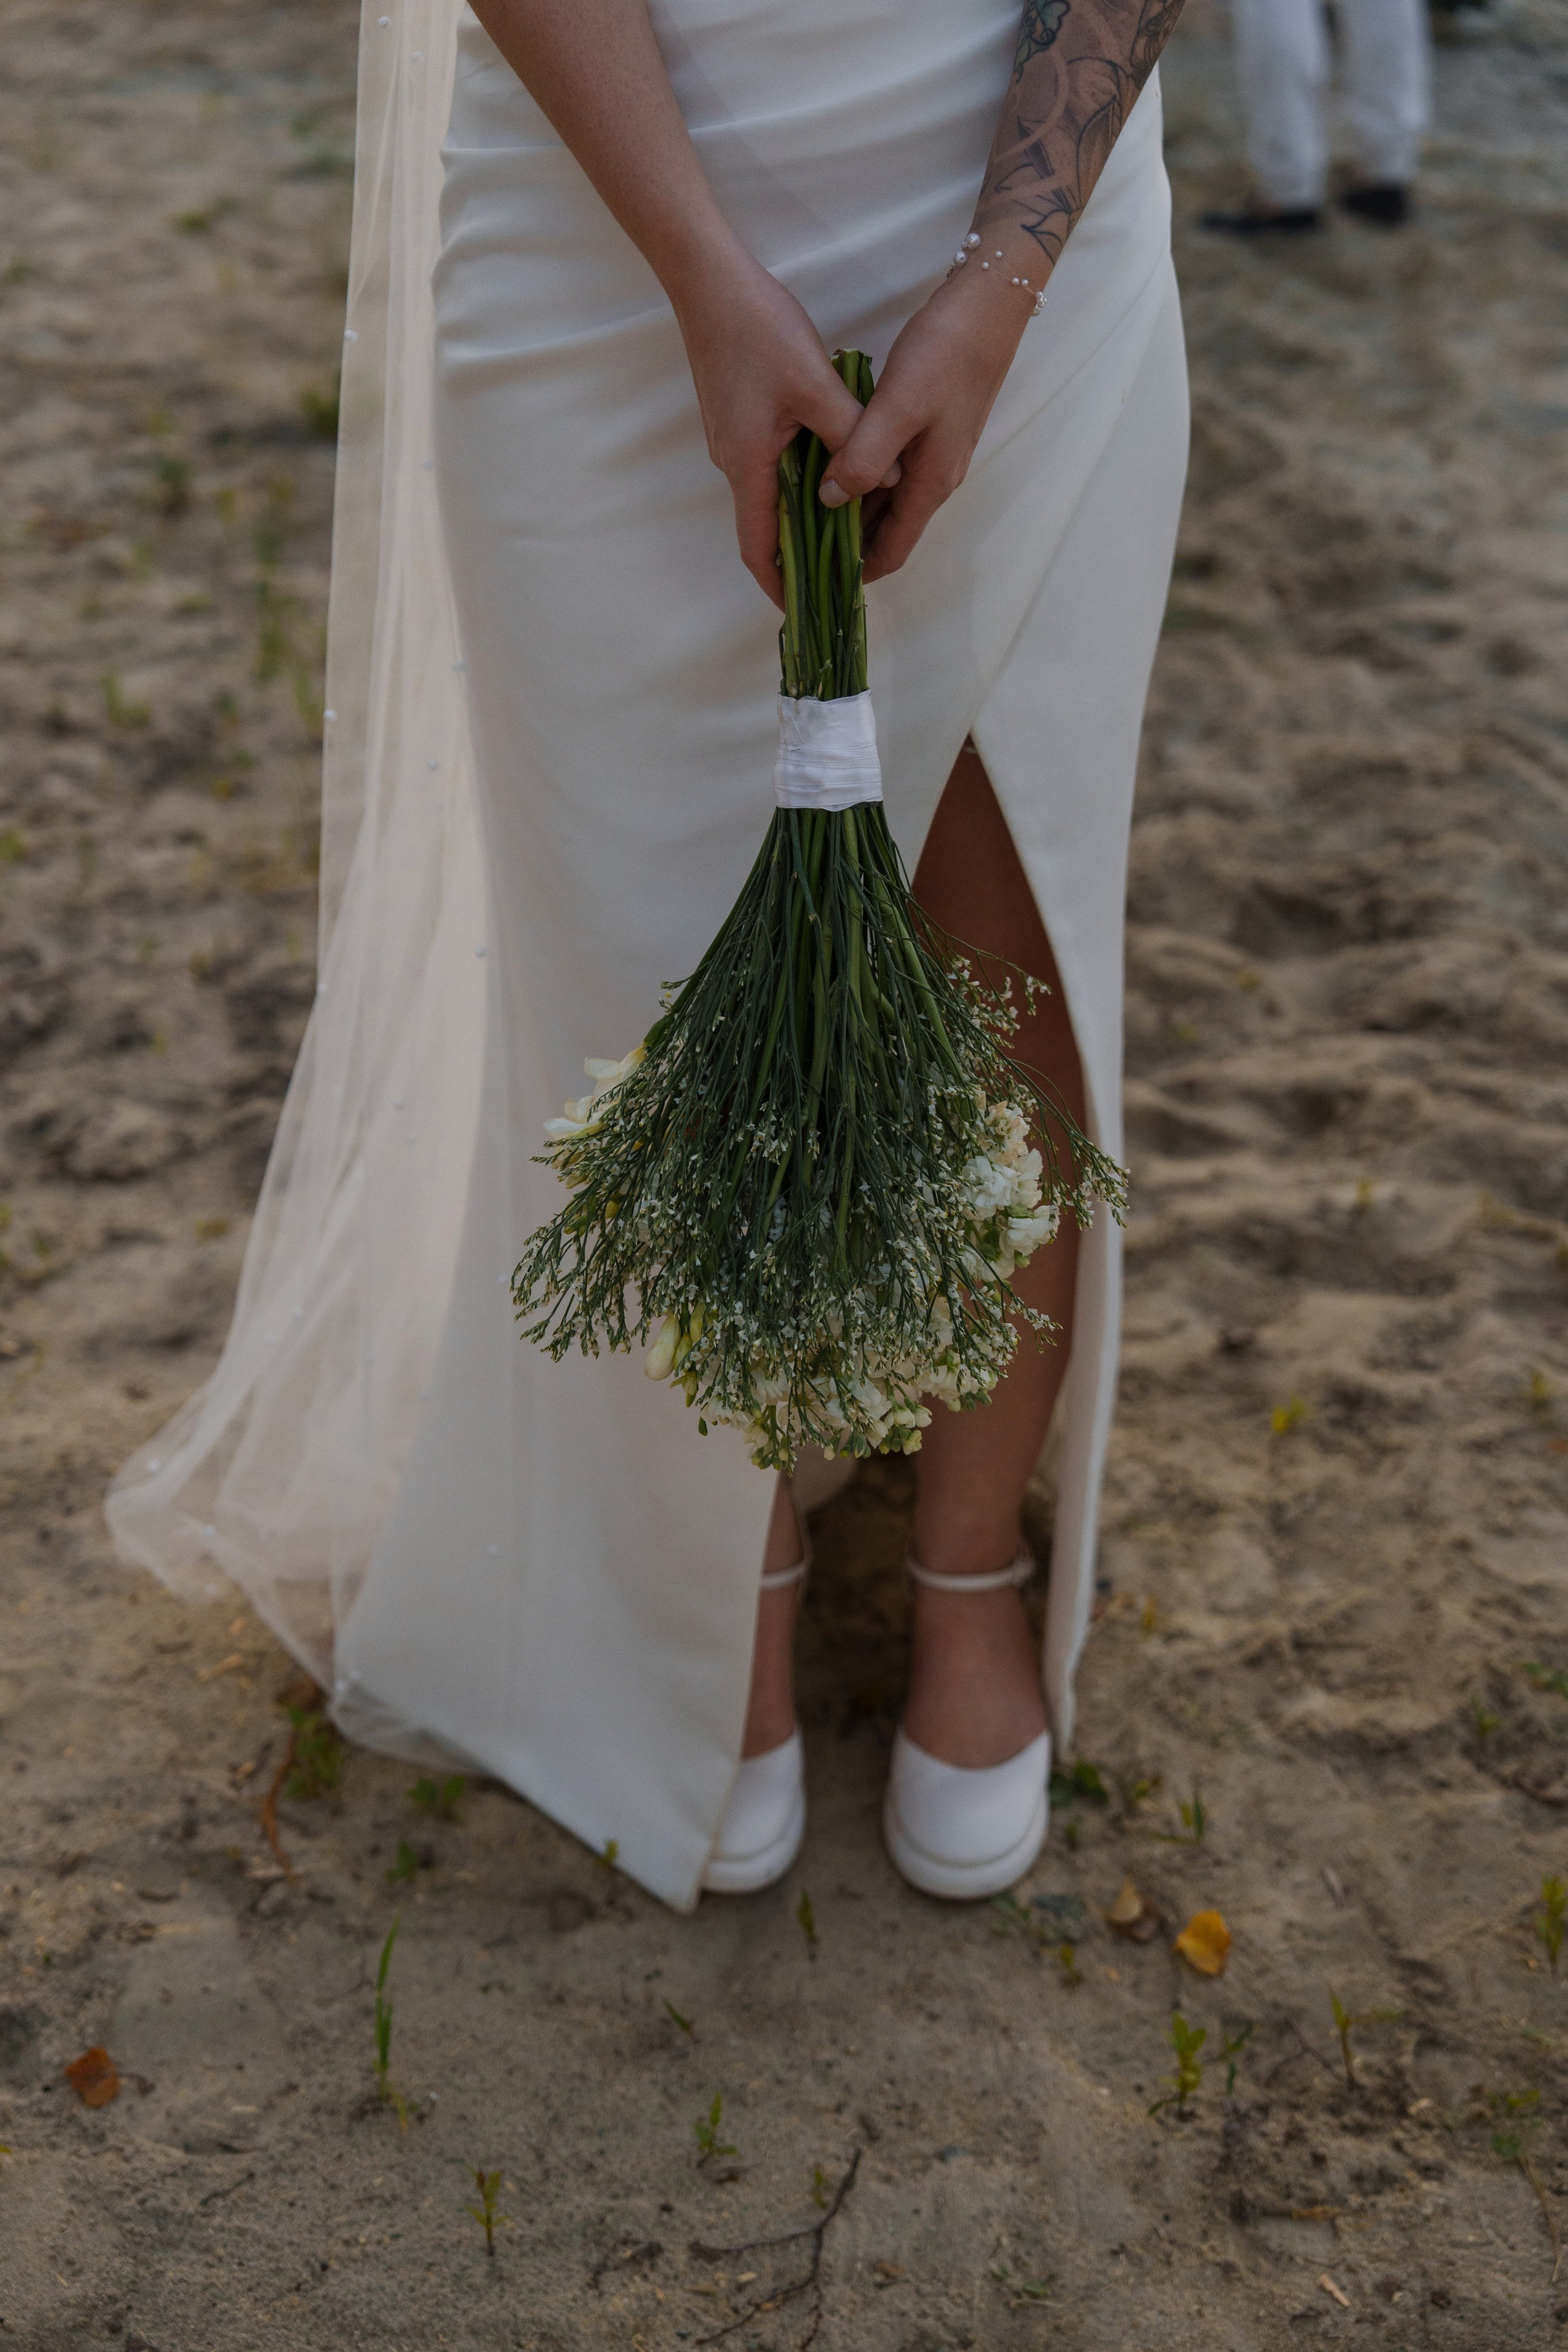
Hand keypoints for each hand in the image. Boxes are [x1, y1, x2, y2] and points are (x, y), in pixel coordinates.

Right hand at [669, 243, 869, 610]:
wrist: (709, 279)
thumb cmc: (757, 329)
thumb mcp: (816, 385)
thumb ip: (854, 435)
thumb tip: (890, 477)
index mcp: (748, 466)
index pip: (758, 547)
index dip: (780, 583)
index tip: (806, 607)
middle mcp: (734, 462)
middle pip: (768, 524)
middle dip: (803, 551)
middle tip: (845, 565)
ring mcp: (733, 440)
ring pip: (773, 491)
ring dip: (806, 511)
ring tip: (850, 520)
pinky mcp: (738, 419)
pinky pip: (771, 464)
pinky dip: (800, 478)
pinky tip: (832, 465)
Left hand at [819, 267, 1034, 583]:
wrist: (989, 303)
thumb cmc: (946, 354)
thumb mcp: (900, 408)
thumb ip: (864, 458)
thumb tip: (830, 499)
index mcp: (931, 483)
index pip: (893, 551)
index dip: (857, 573)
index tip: (816, 582)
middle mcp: (936, 477)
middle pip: (887, 529)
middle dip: (846, 544)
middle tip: (797, 544)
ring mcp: (935, 452)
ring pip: (887, 497)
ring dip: (851, 507)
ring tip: (802, 507)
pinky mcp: (930, 427)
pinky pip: (889, 467)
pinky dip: (861, 475)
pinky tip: (830, 461)